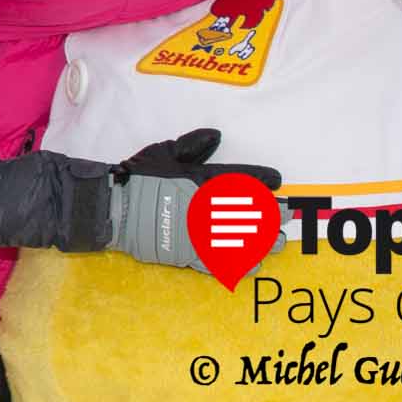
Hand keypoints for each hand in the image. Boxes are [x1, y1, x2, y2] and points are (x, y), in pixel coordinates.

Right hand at [106, 128, 282, 272]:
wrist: (115, 209)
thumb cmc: (139, 177)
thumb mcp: (164, 152)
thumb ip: (192, 145)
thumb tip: (216, 136)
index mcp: (202, 181)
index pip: (240, 180)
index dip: (261, 181)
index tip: (278, 183)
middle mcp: (207, 208)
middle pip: (247, 213)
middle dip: (271, 214)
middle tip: (287, 216)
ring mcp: (200, 234)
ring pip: (241, 240)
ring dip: (263, 241)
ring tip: (278, 242)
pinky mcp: (190, 254)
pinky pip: (223, 262)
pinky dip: (240, 264)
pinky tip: (255, 264)